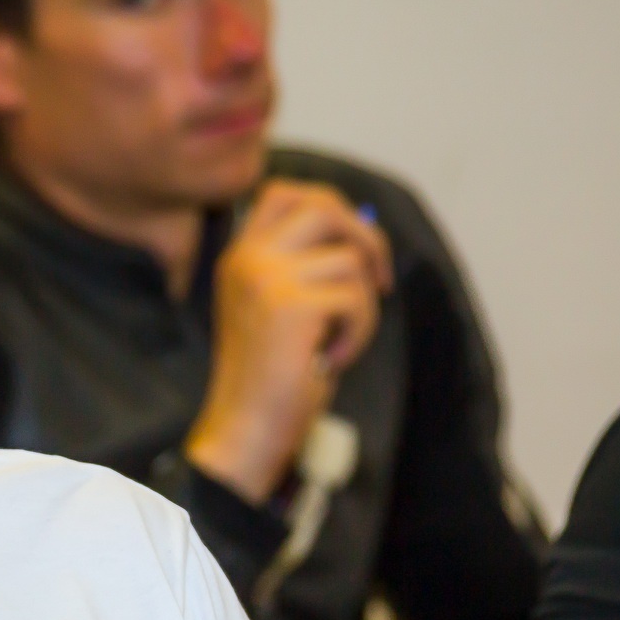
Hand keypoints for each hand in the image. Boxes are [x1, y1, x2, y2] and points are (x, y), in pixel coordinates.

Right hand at [185, 180, 390, 503]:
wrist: (246, 427)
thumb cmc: (271, 377)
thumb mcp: (279, 308)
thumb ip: (304, 266)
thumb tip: (363, 232)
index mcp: (239, 257)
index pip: (282, 191)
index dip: (329, 205)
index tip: (351, 244)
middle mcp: (247, 259)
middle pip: (323, 207)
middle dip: (366, 240)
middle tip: (380, 282)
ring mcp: (265, 278)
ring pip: (350, 261)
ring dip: (362, 306)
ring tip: (336, 342)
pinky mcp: (290, 306)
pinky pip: (356, 299)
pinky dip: (359, 333)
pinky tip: (330, 359)